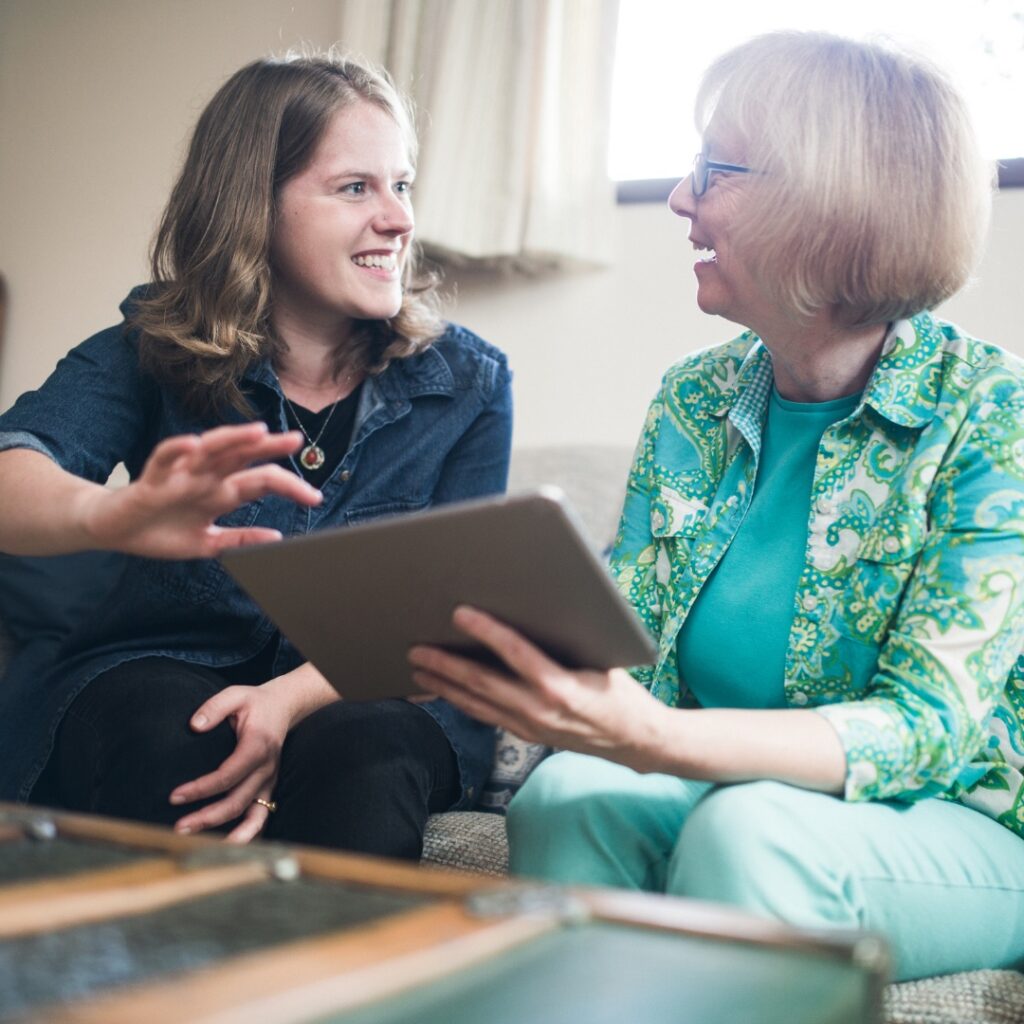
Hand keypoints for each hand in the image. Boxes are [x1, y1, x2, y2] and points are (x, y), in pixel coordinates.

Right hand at [80, 422, 320, 558]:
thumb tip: (276, 539)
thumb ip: (240, 539)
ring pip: (210, 449)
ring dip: (232, 438)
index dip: (289, 486)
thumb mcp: (207, 543)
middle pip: (242, 456)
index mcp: (222, 492)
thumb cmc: (161, 532)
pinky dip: (177, 449)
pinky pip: (164, 457)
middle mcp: (206, 477)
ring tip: (256, 431)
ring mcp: (180, 474)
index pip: (262, 482)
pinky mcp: (152, 478)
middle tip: (296, 440)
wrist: (114, 532)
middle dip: (269, 447)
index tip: (315, 497)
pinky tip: (193, 443)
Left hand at [169, 683, 291, 842]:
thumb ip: (214, 707)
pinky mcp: (268, 787)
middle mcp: (267, 768)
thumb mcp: (235, 694)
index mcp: (258, 746)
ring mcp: (270, 780)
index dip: (201, 789)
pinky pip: (261, 817)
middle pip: (237, 801)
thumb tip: (194, 725)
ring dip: (230, 834)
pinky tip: (228, 847)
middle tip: (178, 827)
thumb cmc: (255, 702)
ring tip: (204, 847)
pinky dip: (248, 835)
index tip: (175, 796)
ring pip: (253, 816)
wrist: (284, 706)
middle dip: (208, 817)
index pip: (228, 775)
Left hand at [408, 606, 667, 770]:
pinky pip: (486, 716)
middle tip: (415, 647)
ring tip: (418, 669)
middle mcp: (541, 711)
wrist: (635, 741)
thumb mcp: (603, 660)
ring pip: (477, 704)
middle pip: (482, 684)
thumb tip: (536, 606)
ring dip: (444, 686)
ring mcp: (530, 726)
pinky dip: (461, 702)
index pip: (516, 653)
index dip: (486, 631)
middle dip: (445, 664)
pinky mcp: (526, 735)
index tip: (461, 612)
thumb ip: (568, 641)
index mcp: (563, 688)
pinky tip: (445, 691)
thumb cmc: (621, 692)